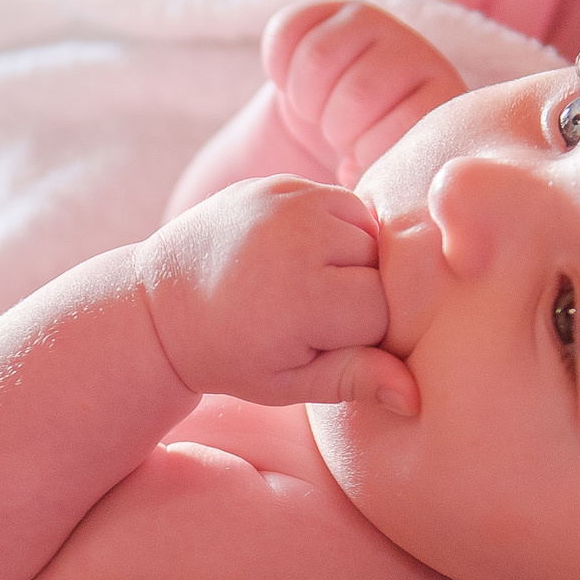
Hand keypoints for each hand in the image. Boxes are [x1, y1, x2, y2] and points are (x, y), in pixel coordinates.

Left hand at [136, 177, 416, 411]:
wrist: (163, 301)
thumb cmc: (231, 354)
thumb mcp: (287, 382)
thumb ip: (354, 381)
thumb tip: (415, 396)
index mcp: (302, 297)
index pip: (387, 311)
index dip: (369, 335)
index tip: (330, 345)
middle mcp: (298, 238)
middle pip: (384, 266)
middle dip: (366, 293)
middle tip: (316, 318)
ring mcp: (287, 201)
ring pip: (370, 230)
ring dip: (356, 258)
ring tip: (311, 285)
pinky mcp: (279, 183)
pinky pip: (341, 203)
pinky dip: (336, 230)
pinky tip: (300, 256)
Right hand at [265, 0, 466, 184]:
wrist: (324, 141)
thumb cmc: (357, 178)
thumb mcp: (382, 193)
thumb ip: (391, 193)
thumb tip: (364, 187)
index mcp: (441, 102)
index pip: (401, 127)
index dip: (365, 153)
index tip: (360, 164)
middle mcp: (417, 53)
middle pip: (358, 91)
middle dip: (335, 128)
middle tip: (337, 138)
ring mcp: (375, 24)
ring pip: (319, 57)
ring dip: (305, 98)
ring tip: (317, 115)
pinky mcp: (329, 10)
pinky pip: (288, 30)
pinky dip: (280, 67)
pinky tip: (295, 86)